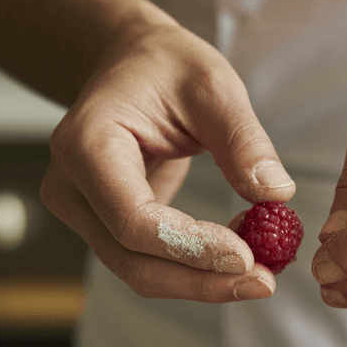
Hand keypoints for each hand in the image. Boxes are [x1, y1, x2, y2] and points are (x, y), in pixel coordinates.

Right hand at [41, 19, 295, 302]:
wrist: (131, 64)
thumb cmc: (166, 66)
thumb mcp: (214, 86)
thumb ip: (244, 141)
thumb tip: (276, 194)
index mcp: (86, 145)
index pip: (134, 220)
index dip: (190, 248)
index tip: (248, 257)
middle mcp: (70, 186)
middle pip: (133, 260)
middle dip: (202, 280)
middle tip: (265, 282)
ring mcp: (82, 211)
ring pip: (140, 271)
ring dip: (202, 282)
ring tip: (260, 274)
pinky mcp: (104, 226)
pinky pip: (148, 262)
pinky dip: (195, 269)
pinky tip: (240, 260)